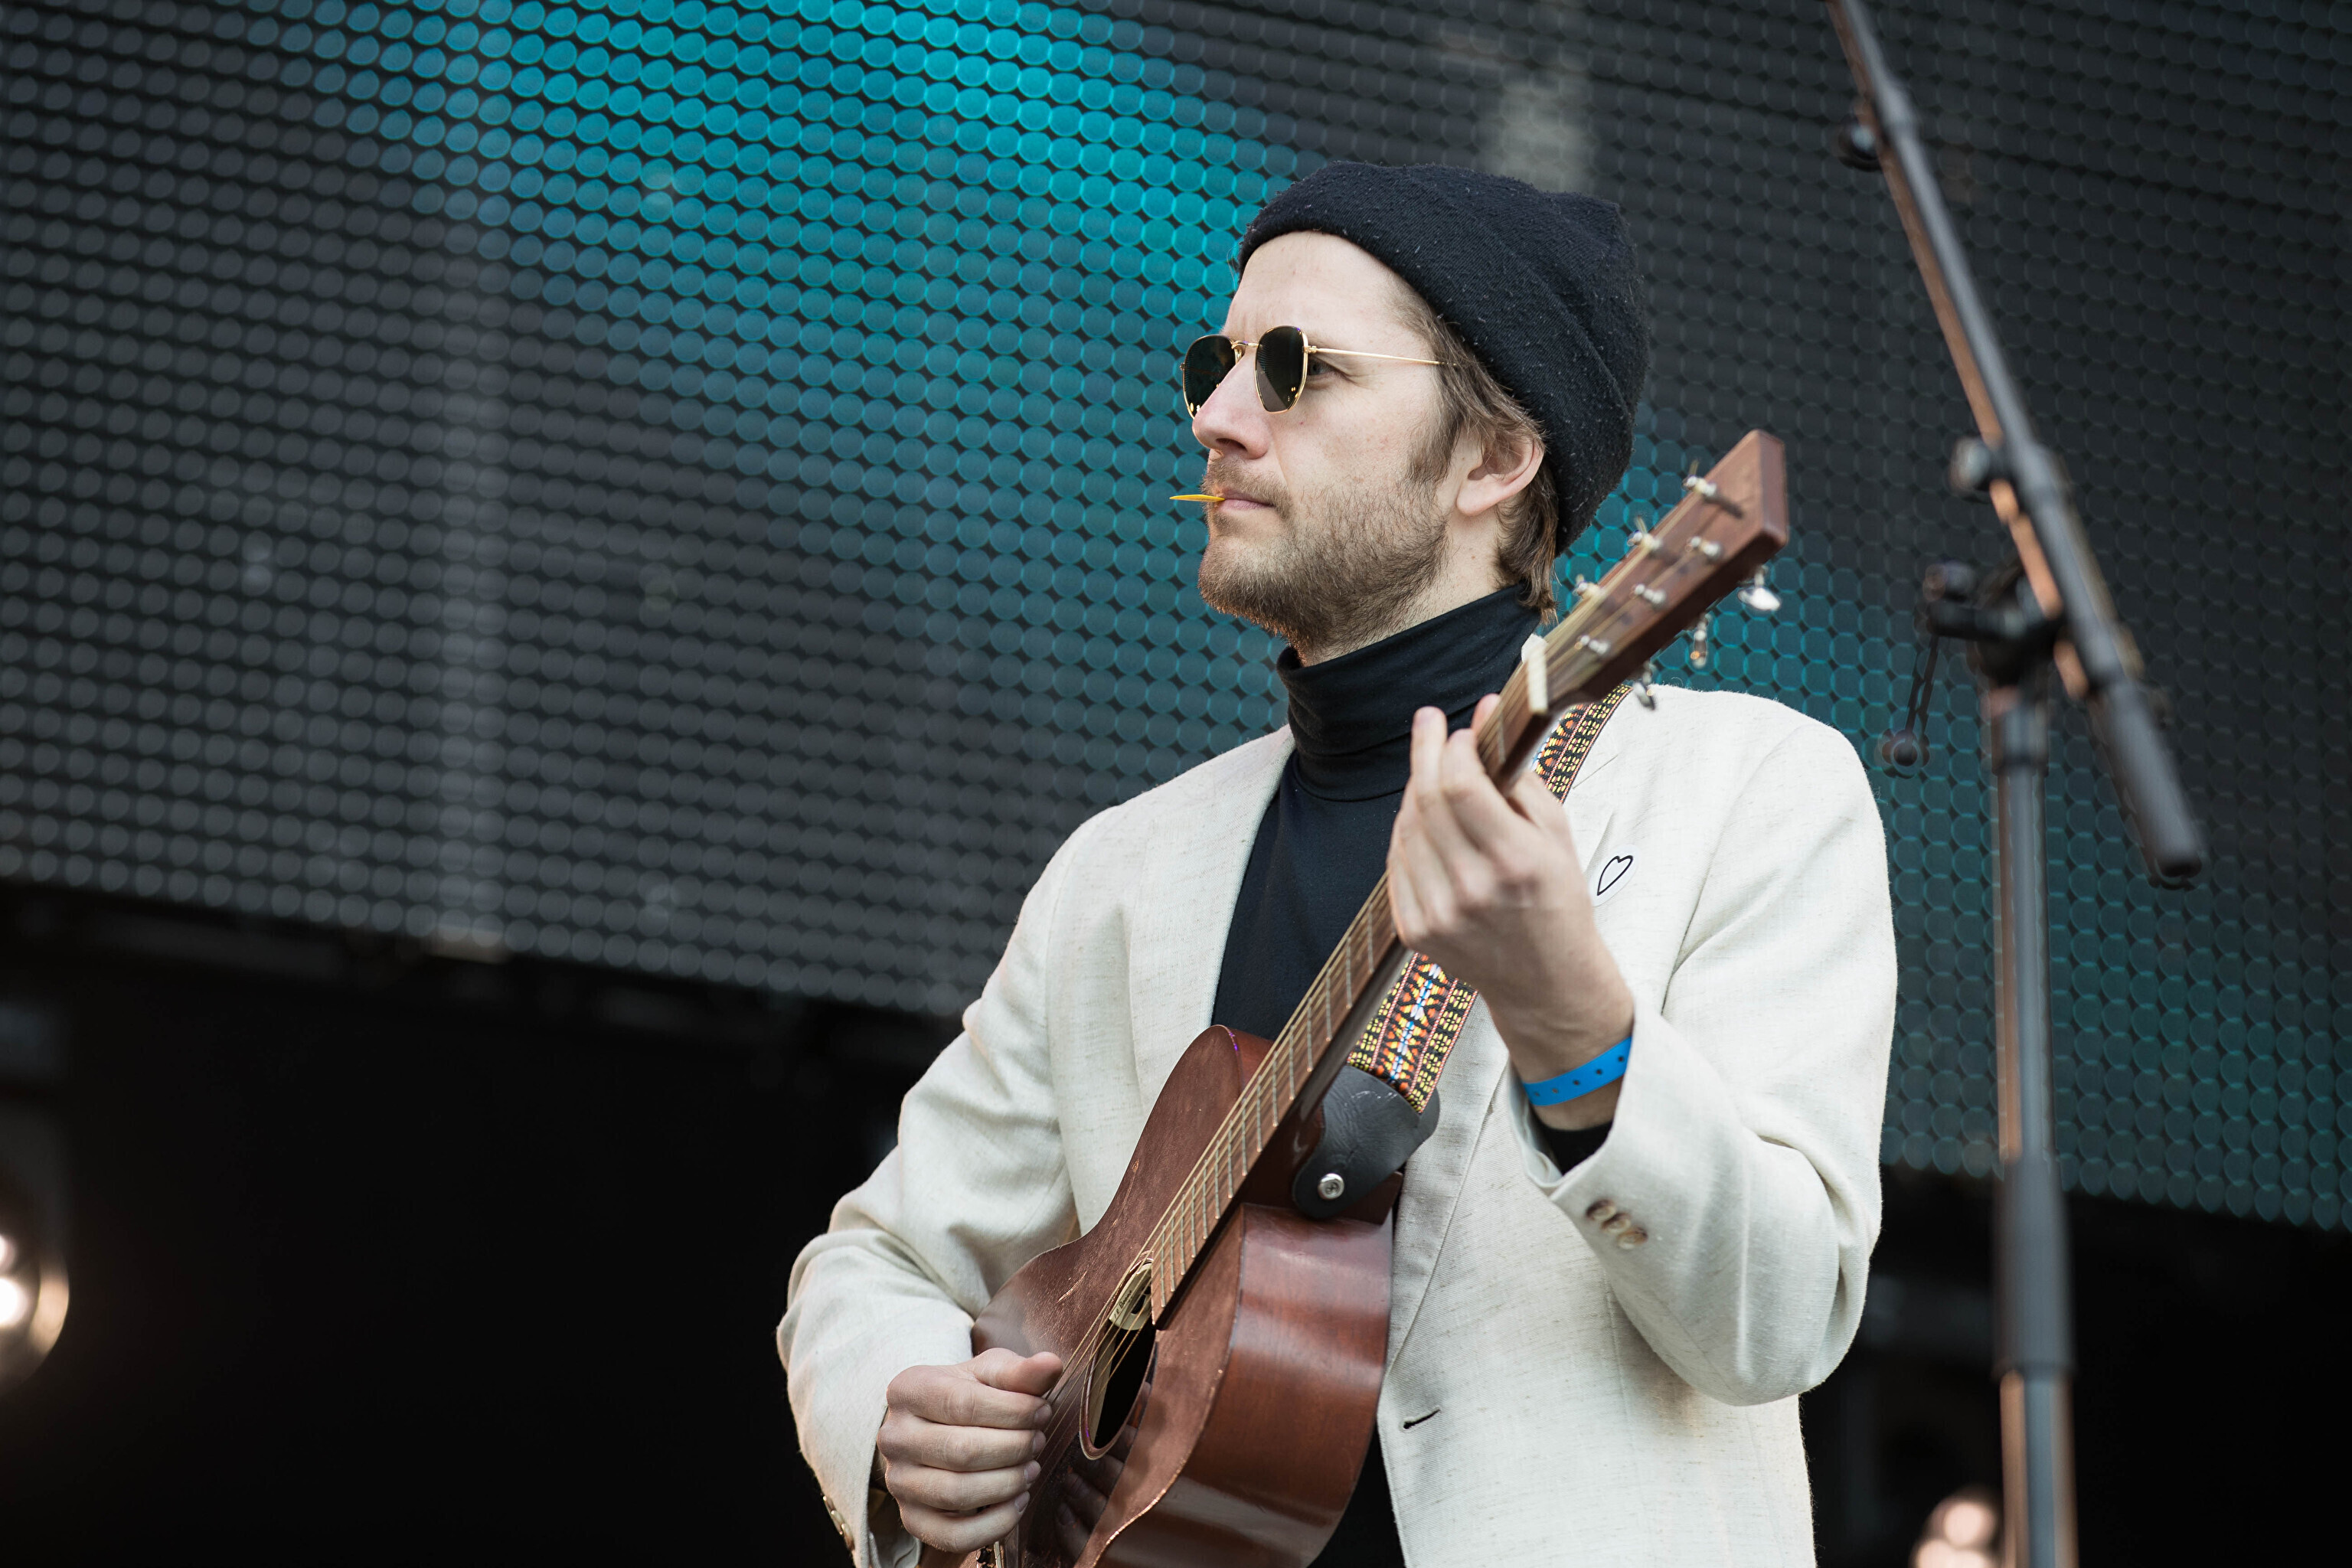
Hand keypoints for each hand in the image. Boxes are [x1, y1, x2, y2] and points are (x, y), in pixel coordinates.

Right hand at [877, 1349, 1060, 1553]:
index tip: (1042, 1411)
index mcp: (908, 1390)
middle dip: (1013, 1448)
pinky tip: (1018, 1501)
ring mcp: (898, 1481)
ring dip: (1007, 1483)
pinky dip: (994, 1524)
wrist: (936, 1426)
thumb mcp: (991, 1373)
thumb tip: (1051, 1365)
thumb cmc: (969, 1394)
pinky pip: (953, 1535)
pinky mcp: (911, 1518)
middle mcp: (893, 1437)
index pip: (963, 1404)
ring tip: (1031, 1468)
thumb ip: (1021, 1371)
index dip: (1012, 1411)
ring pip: (956, 1494)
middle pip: (961, 1451)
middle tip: (1038, 1441)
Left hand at [1388, 695, 1635, 1129]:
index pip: (1462, 785)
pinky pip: (1397, 861)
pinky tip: (1424, 819)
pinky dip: (1407, 831)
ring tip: (1433, 773)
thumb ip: (1518, 774)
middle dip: (1426, 752)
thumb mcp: (1558, 835)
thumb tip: (1487, 716)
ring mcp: (1439, 913)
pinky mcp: (1415, 930)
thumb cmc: (1558, 904)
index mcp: (1516, 862)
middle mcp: (1473, 889)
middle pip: (1427, 799)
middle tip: (1429, 725)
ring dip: (1416, 790)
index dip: (1452, 747)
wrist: (1548, 983)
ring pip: (1407, 827)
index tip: (1458, 731)